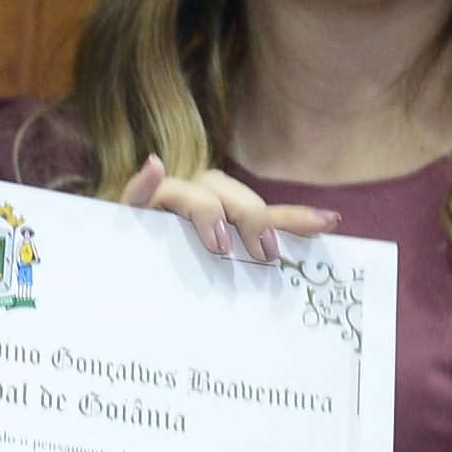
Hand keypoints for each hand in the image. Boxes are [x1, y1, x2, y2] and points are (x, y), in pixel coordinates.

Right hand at [120, 154, 338, 264]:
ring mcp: (158, 208)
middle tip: (264, 253)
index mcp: (217, 217)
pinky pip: (133, 193)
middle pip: (220, 188)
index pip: (257, 208)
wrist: (122, 284)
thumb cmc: (177, 281)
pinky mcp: (128, 217)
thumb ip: (268, 252)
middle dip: (249, 215)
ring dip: (206, 210)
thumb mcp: (224, 275)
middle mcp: (190, 203)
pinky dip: (143, 180)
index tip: (329, 222)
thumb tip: (330, 221)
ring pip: (186, 190)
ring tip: (220, 244)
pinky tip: (154, 167)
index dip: (293, 215)